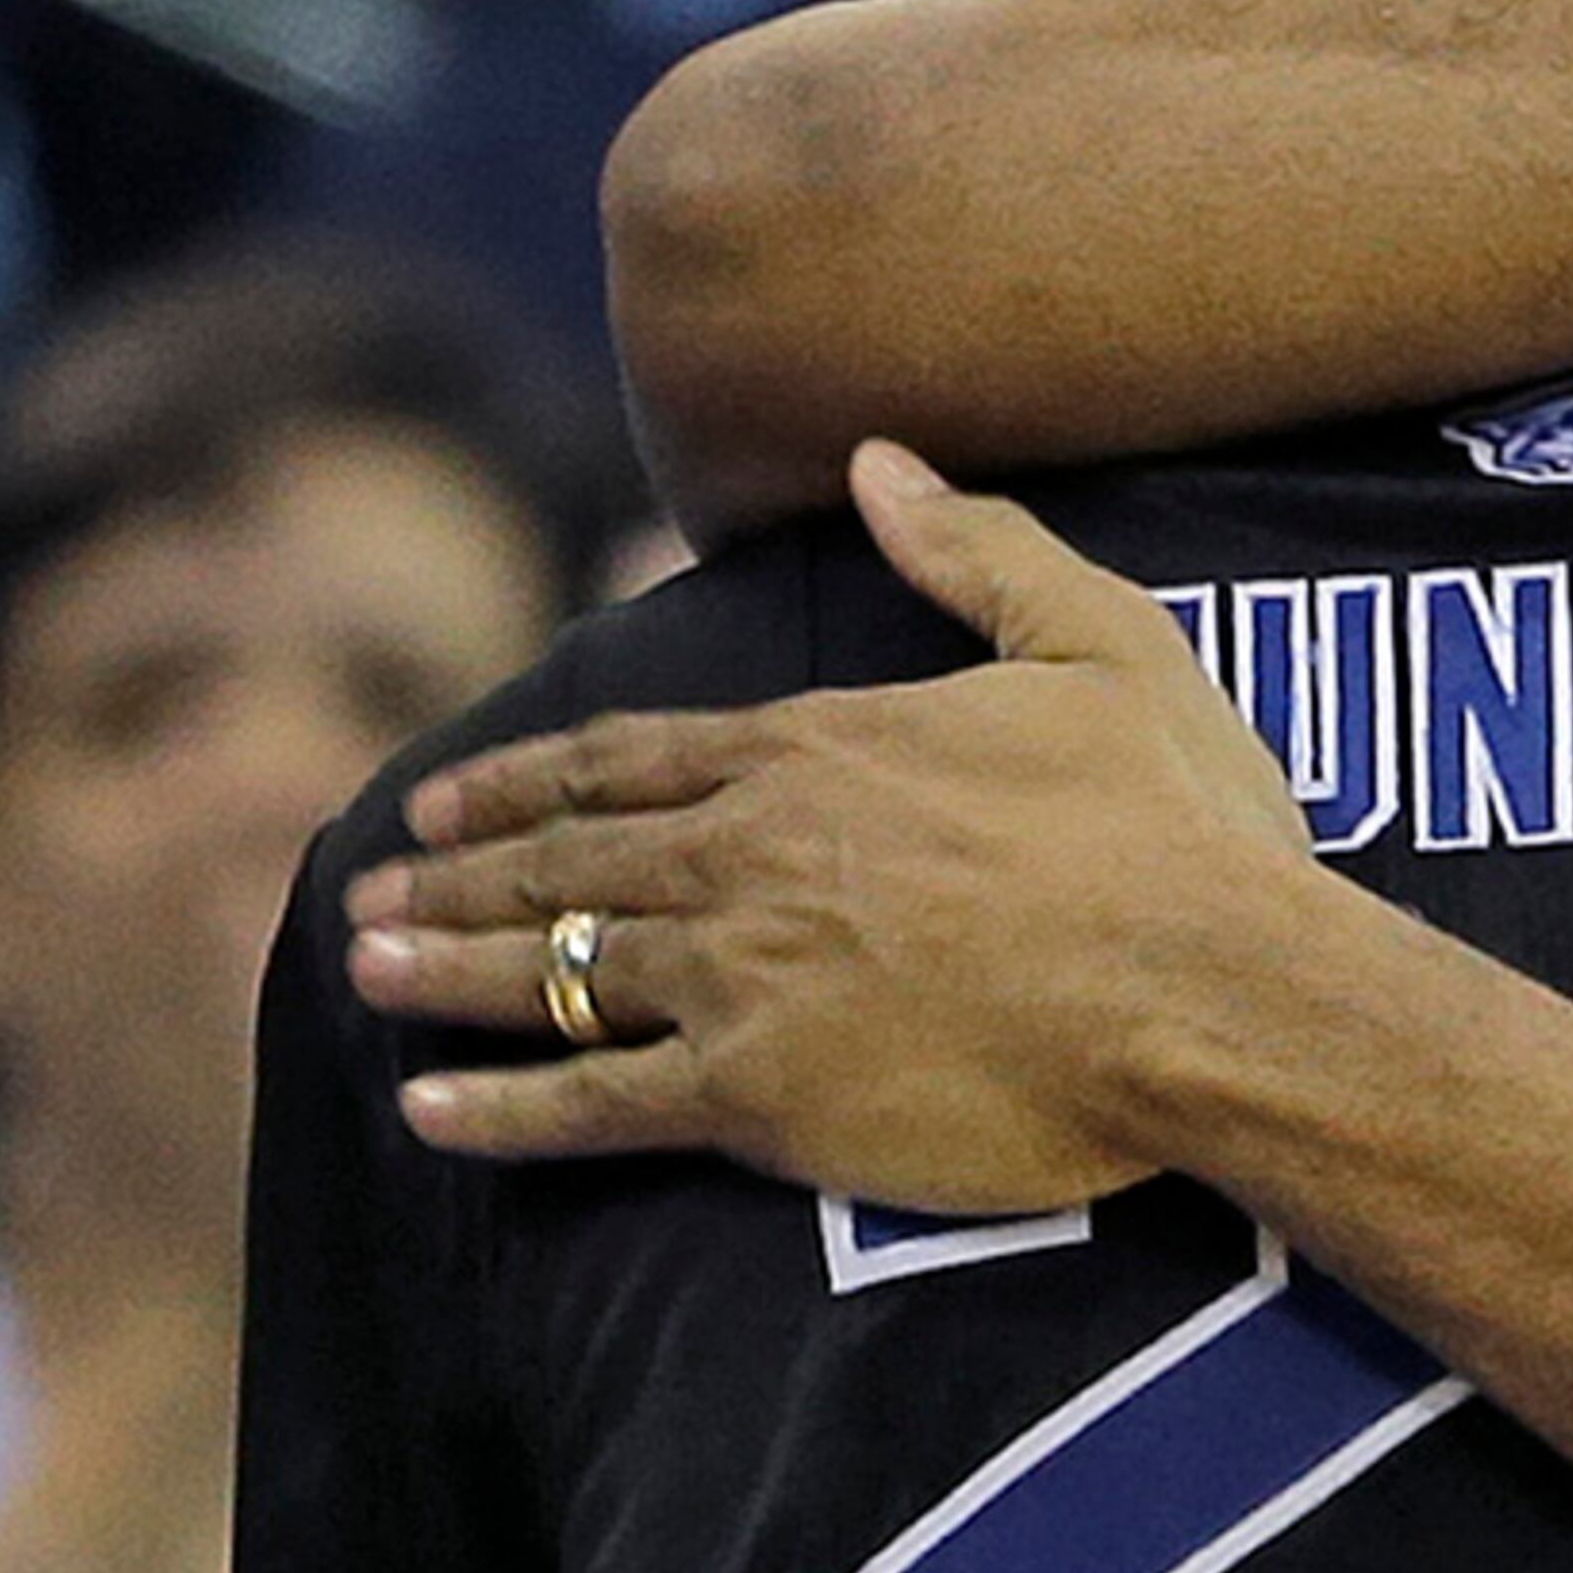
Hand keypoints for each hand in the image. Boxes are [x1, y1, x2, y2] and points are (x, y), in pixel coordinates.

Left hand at [345, 443, 1317, 1214]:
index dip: (530, 779)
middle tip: (368, 892)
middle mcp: (753, 851)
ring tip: (366, 970)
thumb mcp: (1099, 646)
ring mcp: (742, 973)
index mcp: (824, 748)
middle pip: (571, 857)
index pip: (635, 757)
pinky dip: (499, 1111)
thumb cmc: (1175, 825)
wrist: (1206, 987)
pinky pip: (592, 1103)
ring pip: (557, 964)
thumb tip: (882, 458)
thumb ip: (980, 553)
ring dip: (450, 969)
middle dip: (458, 874)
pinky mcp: (758, 1094)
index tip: (444, 800)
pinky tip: (427, 1114)